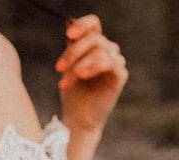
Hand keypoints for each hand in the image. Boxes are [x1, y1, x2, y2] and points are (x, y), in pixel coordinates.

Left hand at [56, 15, 127, 134]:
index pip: (93, 24)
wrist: (79, 119)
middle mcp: (107, 50)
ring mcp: (115, 61)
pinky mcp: (120, 75)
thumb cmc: (73, 94)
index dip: (82, 25)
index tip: (69, 35)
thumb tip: (69, 22)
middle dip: (73, 53)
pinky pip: (110, 63)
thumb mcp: (68, 68)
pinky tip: (82, 75)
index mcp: (94, 45)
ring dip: (78, 66)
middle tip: (58, 68)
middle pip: (93, 39)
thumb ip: (71, 47)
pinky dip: (94, 67)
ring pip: (98, 52)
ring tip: (65, 83)